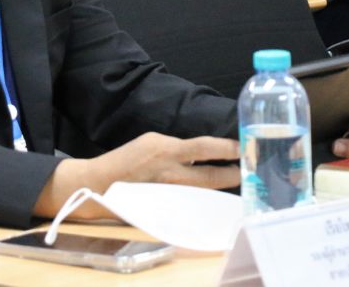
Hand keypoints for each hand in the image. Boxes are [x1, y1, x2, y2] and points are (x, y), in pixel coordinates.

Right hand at [35, 132, 239, 218]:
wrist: (101, 183)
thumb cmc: (127, 160)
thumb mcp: (151, 142)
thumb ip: (175, 149)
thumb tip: (199, 152)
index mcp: (167, 151)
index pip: (204, 148)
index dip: (226, 148)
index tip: (241, 147)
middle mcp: (172, 173)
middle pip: (212, 175)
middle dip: (233, 173)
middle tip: (247, 170)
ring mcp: (171, 192)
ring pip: (206, 190)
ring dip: (221, 185)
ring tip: (235, 181)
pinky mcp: (167, 206)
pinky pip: (192, 201)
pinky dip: (204, 197)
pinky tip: (211, 196)